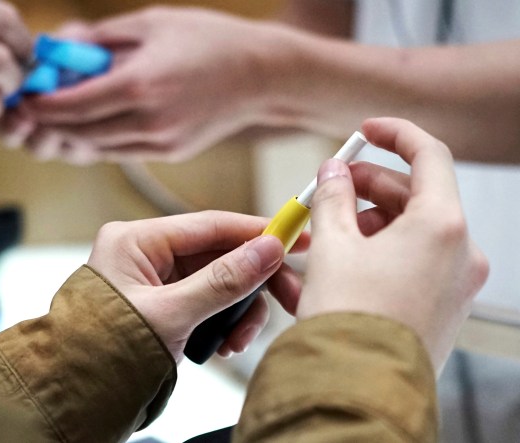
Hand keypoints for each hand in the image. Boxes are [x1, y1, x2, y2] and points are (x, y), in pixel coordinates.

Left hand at [1, 7, 298, 162]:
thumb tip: (58, 47)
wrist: (263, 76)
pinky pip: (117, 151)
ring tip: (52, 115)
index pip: (70, 106)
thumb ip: (101, 38)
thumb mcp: (151, 23)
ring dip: (67, 135)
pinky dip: (95, 139)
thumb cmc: (209, 39)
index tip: (21, 95)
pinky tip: (87, 122)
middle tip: (26, 109)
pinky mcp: (167, 153)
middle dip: (44, 123)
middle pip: (76, 134)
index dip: (38, 104)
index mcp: (141, 84)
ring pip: (93, 148)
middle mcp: (147, 121)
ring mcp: (158, 143)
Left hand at [86, 210, 308, 361]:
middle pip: (218, 255)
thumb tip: (268, 250)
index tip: (296, 234)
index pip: (210, 225)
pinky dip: (222, 323)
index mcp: (135, 241)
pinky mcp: (163, 306)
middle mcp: (144, 255)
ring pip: (217, 282)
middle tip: (290, 298)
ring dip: (238, 310)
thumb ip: (223, 282)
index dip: (257, 230)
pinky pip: (206, 304)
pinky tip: (223, 346)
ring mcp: (154, 282)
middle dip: (253, 282)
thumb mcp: (171, 315)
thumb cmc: (104, 351)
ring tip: (238, 340)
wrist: (76, 396)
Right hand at [297, 118, 488, 371]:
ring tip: (321, 235)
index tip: (366, 131)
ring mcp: (455, 283)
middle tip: (328, 188)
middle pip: (415, 196)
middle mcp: (461, 252)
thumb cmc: (350, 320)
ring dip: (366, 225)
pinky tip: (335, 263)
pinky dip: (375, 255)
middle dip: (367, 188)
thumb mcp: (331, 245)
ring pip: (410, 232)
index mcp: (442, 226)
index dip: (394, 135)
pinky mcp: (440, 307)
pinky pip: (409, 265)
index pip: (429, 155)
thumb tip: (332, 174)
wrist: (357, 388)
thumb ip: (332, 197)